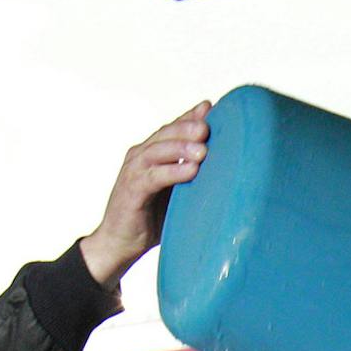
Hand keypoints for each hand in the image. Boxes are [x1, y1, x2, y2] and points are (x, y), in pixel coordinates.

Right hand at [79, 102, 210, 289]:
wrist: (121, 243)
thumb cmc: (153, 217)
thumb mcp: (178, 192)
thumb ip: (193, 175)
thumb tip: (230, 166)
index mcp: (153, 152)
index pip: (173, 128)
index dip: (191, 116)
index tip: (213, 107)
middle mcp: (141, 156)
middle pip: (165, 133)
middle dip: (187, 127)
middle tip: (209, 126)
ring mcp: (133, 171)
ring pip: (158, 151)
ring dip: (181, 147)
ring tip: (203, 148)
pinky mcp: (131, 190)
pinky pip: (153, 177)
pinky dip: (172, 172)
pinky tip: (191, 171)